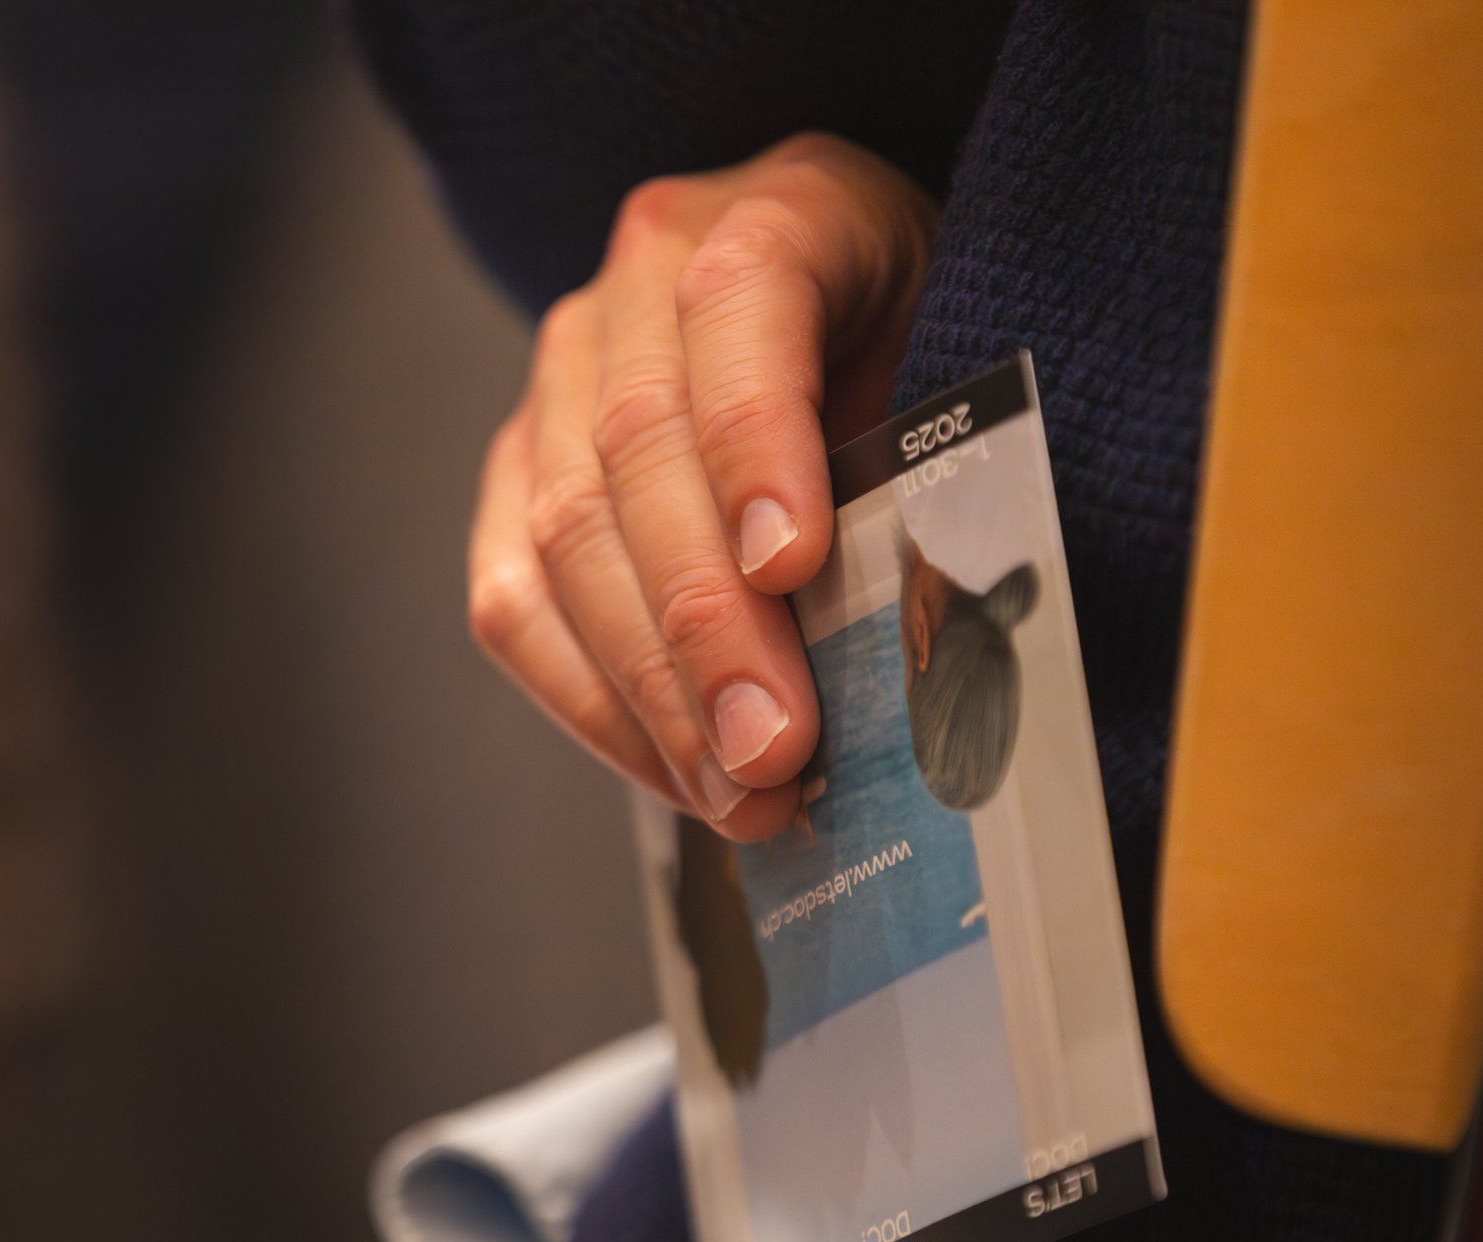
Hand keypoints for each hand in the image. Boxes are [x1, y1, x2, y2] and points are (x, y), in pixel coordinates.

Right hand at [467, 133, 935, 838]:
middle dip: (706, 623)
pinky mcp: (518, 472)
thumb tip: (917, 646)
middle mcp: (642, 280)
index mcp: (780, 210)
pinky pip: (514, 600)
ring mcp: (563, 377)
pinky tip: (675, 771)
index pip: (741, 307)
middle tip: (773, 746)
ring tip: (738, 791)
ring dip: (650, 689)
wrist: (851, 315)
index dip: (758, 441)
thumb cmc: (923, 351)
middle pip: (637, 451)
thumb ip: (937, 462)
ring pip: (564, 537)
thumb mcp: (968, 368)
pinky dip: (591, 703)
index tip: (792, 564)